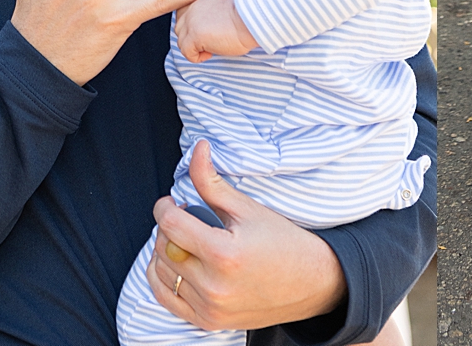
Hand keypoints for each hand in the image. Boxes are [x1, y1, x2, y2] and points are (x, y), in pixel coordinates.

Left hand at [148, 142, 346, 331]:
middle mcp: (214, 286)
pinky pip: (166, 299)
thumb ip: (213, 182)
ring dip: (165, 252)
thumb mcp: (248, 208)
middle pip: (164, 248)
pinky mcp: (208, 322)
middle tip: (187, 218)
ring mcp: (210, 308)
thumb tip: (198, 149)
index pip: (171, 225)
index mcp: (224, 254)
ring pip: (160, 273)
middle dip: (169, 228)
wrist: (310, 282)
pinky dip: (164, 278)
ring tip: (187, 241)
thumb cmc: (283, 241)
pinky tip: (179, 263)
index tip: (171, 201)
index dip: (164, 207)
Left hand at [174, 0, 257, 62]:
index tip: (206, 32)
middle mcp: (191, 9)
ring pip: (181, 43)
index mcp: (198, 0)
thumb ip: (204, 17)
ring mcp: (191, 22)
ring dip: (195, 49)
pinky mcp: (194, 36)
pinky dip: (198, 57)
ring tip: (213, 47)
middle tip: (210, 42)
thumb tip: (199, 35)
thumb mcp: (219, 12)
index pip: (181, 16)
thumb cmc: (244, 20)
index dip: (191, 28)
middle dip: (192, 40)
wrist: (252, 22)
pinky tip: (211, 53)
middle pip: (179, 30)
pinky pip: (187, 53)